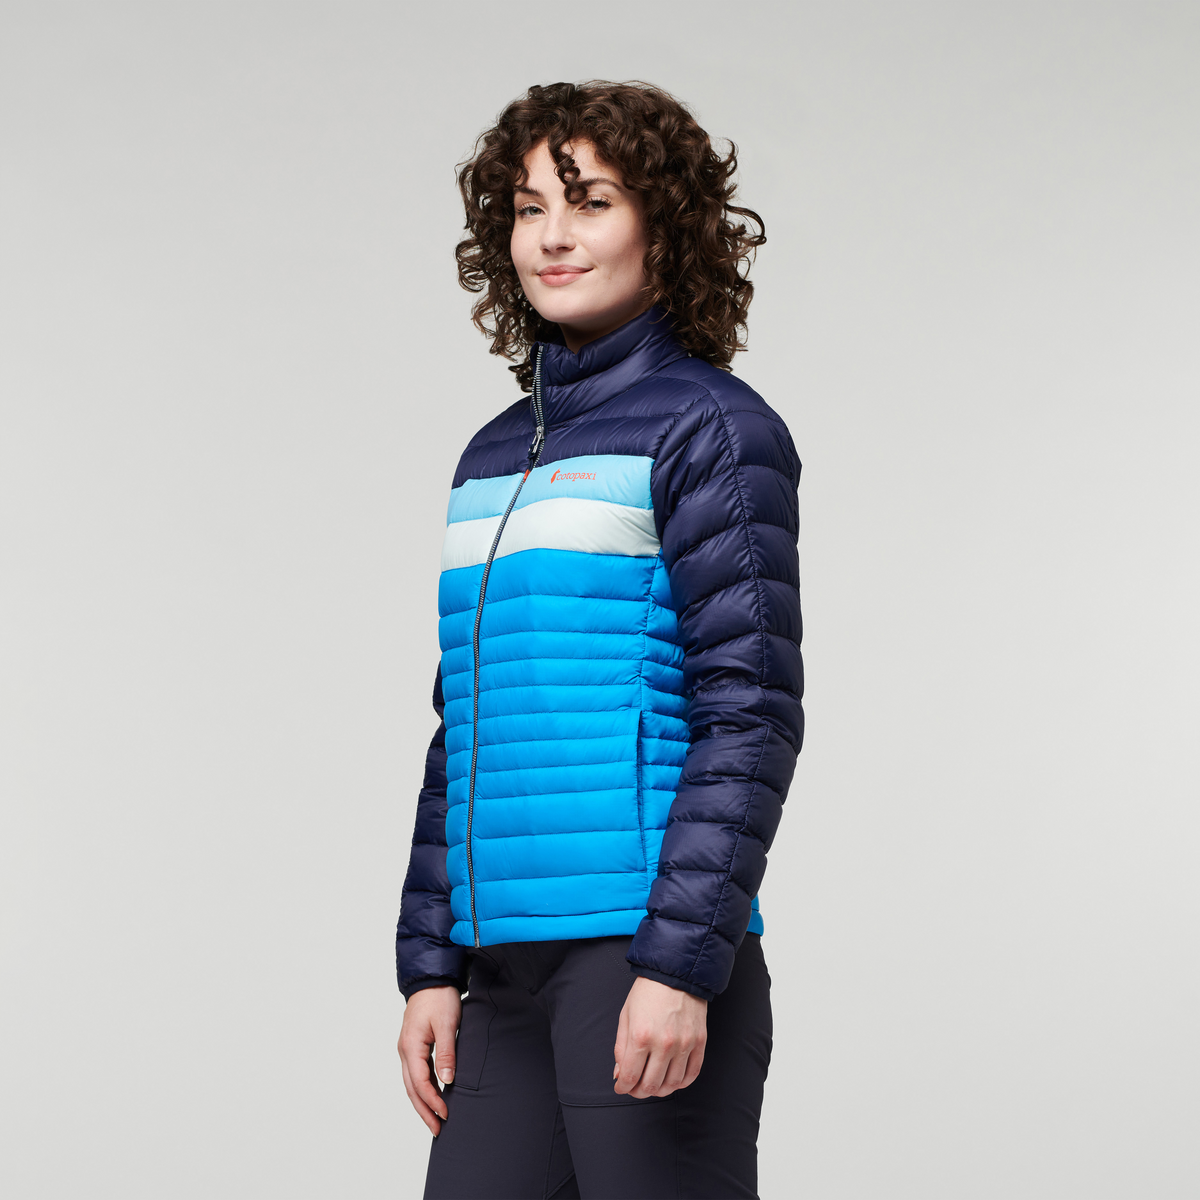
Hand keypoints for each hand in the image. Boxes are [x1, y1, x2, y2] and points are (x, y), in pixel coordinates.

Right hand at [397, 985, 461, 1135]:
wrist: (431, 978)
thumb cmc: (439, 998)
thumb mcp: (447, 1024)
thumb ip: (446, 1054)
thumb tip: (447, 1082)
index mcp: (410, 1047)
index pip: (420, 1083)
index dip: (433, 1102)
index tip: (445, 1115)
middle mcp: (404, 1050)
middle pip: (411, 1089)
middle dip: (424, 1111)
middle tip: (437, 1130)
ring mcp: (406, 1048)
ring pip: (411, 1083)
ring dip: (422, 1102)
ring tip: (434, 1119)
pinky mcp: (412, 1045)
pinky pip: (415, 1073)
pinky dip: (423, 1088)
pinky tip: (432, 1095)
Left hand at [613, 975, 707, 1098]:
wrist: (676, 973)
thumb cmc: (648, 991)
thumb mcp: (626, 1016)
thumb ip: (621, 1048)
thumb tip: (620, 1073)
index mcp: (641, 1036)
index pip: (630, 1077)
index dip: (622, 1087)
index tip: (621, 1086)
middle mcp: (664, 1044)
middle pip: (650, 1085)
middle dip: (638, 1091)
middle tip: (635, 1087)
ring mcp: (684, 1044)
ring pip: (672, 1085)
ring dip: (659, 1090)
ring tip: (653, 1084)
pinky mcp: (699, 1042)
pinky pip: (692, 1074)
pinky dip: (681, 1083)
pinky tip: (672, 1079)